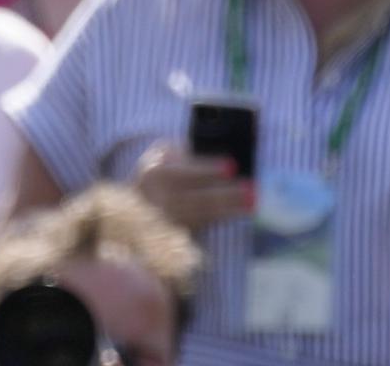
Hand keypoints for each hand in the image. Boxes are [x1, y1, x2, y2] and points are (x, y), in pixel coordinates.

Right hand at [129, 141, 254, 232]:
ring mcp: (166, 222)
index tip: (231, 166)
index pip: (185, 173)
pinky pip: (202, 227)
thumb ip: (181, 151)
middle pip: (197, 198)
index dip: (209, 169)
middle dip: (226, 194)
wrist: (137, 207)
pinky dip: (221, 219)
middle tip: (250, 189)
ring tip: (252, 203)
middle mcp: (158, 200)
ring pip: (202, 215)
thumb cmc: (157, 173)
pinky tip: (237, 213)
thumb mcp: (160, 154)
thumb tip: (210, 156)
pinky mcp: (175, 237)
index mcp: (154, 174)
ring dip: (229, 209)